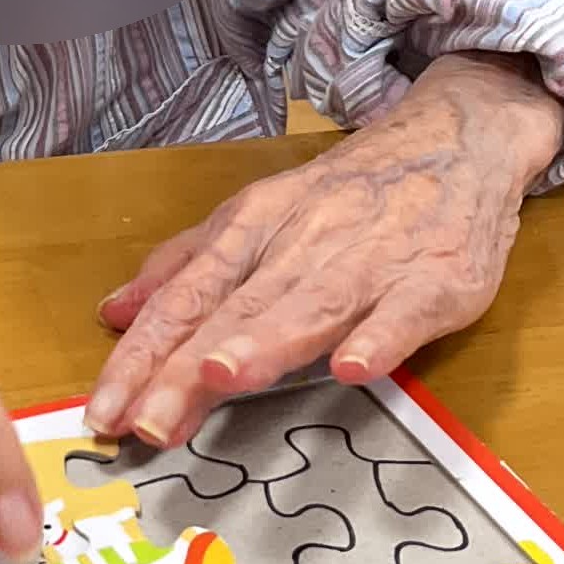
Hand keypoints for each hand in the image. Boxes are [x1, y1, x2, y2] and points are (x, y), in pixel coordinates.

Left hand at [83, 52, 563, 447]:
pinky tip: (352, 368)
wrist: (458, 140)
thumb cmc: (350, 193)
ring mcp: (373, 260)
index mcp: (256, 225)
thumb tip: (116, 313)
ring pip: (310, 305)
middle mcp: (306, 240)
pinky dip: (379, 337)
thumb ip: (188, 265)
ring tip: (220, 379)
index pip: (187, 295)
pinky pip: (404, 311)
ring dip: (266, 342)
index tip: (105, 410)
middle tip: (146, 423)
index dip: (143, 354)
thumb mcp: (261, 213)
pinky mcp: (435, 279)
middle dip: (186, 368)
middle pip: (237, 310)